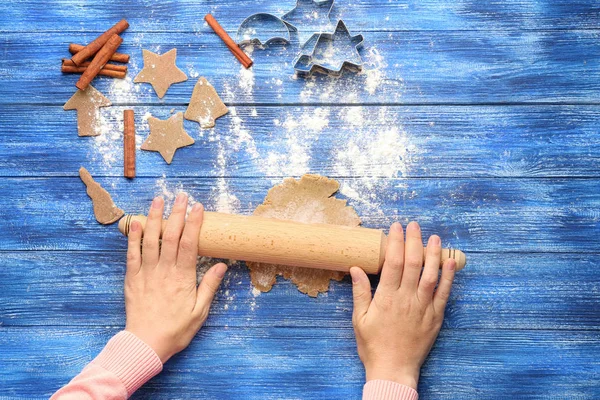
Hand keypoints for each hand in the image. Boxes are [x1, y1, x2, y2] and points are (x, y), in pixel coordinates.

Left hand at [124, 194, 227, 362]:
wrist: (146, 344)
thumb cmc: (176, 330)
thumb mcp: (200, 311)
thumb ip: (209, 286)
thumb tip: (221, 266)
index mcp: (182, 277)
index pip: (189, 243)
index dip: (194, 222)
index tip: (198, 207)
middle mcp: (164, 270)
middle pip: (170, 235)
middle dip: (177, 213)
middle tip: (181, 195)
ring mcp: (146, 272)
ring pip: (150, 239)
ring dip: (155, 217)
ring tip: (158, 199)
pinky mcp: (132, 278)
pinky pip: (131, 254)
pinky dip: (133, 237)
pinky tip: (136, 223)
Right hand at [350, 221, 455, 388]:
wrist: (394, 370)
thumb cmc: (373, 345)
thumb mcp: (359, 319)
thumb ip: (360, 292)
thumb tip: (356, 268)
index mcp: (386, 298)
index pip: (393, 262)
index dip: (395, 242)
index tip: (396, 227)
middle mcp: (407, 299)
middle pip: (412, 263)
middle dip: (413, 241)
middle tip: (414, 225)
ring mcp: (423, 307)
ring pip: (430, 274)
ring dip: (433, 254)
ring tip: (434, 237)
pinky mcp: (435, 317)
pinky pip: (444, 293)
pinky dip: (448, 276)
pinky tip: (450, 261)